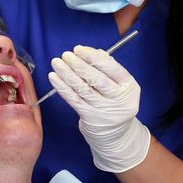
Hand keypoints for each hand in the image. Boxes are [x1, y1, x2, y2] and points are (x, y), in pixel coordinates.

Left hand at [49, 45, 150, 172]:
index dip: (94, 57)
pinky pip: (73, 100)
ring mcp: (103, 110)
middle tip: (66, 55)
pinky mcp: (89, 117)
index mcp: (129, 87)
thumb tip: (92, 51)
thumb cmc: (115, 102)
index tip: (79, 49)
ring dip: (67, 74)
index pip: (112, 68)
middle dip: (78, 65)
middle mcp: (118, 99)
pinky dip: (62, 87)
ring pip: (83, 89)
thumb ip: (109, 69)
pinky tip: (54, 77)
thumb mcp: (120, 86)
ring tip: (57, 63)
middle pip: (97, 79)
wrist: (115, 134)